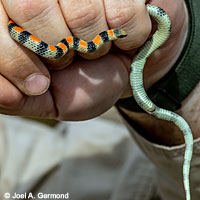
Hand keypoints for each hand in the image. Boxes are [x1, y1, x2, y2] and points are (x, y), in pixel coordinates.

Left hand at [0, 0, 186, 119]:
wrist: (127, 69)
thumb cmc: (87, 84)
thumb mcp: (50, 100)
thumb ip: (19, 98)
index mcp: (15, 20)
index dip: (14, 60)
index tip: (39, 83)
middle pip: (31, 6)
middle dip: (58, 51)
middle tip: (70, 59)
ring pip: (82, 11)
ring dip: (94, 45)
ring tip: (97, 48)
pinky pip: (122, 9)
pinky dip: (128, 35)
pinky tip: (121, 37)